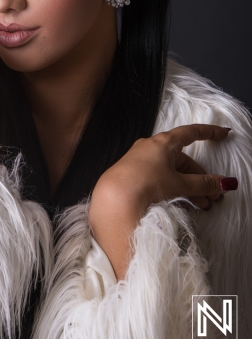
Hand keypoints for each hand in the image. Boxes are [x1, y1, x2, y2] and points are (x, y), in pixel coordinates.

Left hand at [88, 124, 236, 278]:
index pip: (191, 133)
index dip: (209, 133)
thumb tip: (225, 182)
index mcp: (163, 142)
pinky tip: (180, 205)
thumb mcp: (179, 184)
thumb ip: (203, 184)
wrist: (114, 198)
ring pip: (171, 171)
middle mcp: (151, 147)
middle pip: (182, 159)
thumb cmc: (146, 183)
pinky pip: (159, 178)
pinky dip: (173, 189)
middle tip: (212, 196)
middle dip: (199, 178)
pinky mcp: (133, 174)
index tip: (223, 133)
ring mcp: (140, 161)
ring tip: (199, 205)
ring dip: (188, 187)